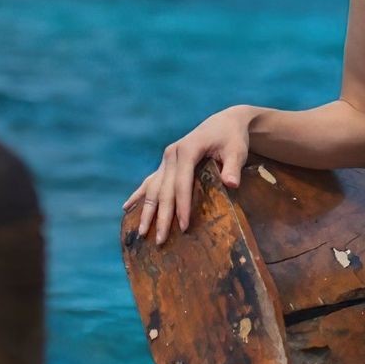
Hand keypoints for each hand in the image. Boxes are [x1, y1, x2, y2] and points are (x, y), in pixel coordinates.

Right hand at [124, 104, 252, 244]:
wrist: (224, 123)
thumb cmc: (232, 138)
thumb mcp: (237, 150)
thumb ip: (232, 167)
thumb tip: (231, 184)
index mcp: (186, 150)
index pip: (182, 183)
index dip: (182, 206)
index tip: (184, 227)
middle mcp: (171, 154)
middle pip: (164, 189)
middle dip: (161, 216)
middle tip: (160, 240)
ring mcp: (166, 159)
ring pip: (153, 188)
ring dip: (147, 210)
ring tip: (142, 233)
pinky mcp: (166, 164)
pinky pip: (150, 181)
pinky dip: (139, 195)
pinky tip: (127, 208)